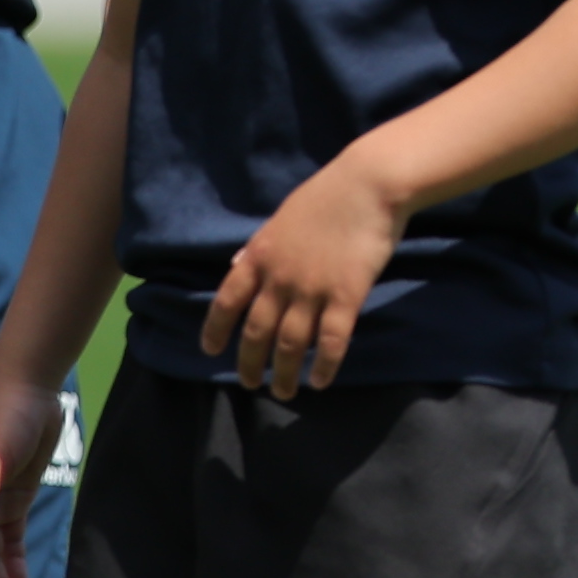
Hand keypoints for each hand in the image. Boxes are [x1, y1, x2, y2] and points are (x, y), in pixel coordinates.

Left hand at [203, 159, 402, 402]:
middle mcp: (279, 279)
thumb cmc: (325, 197)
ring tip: (284, 392)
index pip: (226, 300)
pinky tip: (320, 381)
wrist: (367, 186)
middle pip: (256, 331)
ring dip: (284, 373)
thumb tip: (235, 264)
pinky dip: (324, 365)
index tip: (210, 351)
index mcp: (258, 256)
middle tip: (250, 384)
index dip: (216, 329)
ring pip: (290, 343)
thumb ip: (257, 247)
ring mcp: (311, 290)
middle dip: (250, 363)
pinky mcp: (345, 297)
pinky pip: (331, 341)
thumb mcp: (279, 219)